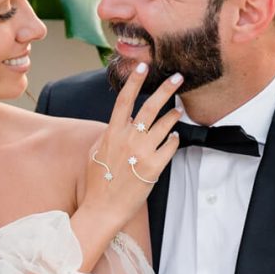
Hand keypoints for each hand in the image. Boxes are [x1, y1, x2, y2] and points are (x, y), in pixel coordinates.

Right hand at [84, 62, 182, 224]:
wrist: (103, 208)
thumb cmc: (97, 182)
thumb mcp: (96, 153)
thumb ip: (108, 135)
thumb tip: (121, 122)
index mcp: (112, 133)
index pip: (124, 100)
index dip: (134, 81)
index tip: (143, 66)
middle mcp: (128, 139)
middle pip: (149, 107)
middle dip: (166, 89)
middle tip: (178, 77)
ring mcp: (142, 152)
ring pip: (164, 125)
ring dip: (173, 115)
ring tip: (178, 111)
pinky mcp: (154, 167)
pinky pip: (170, 146)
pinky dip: (173, 139)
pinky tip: (173, 137)